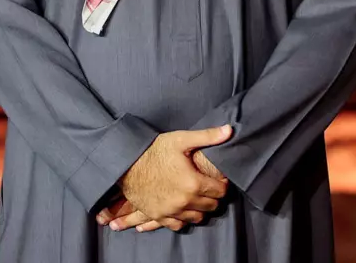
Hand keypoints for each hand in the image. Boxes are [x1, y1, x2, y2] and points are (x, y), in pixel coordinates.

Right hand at [107, 125, 231, 231]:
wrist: (125, 163)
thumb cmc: (153, 150)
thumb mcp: (180, 139)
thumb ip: (207, 136)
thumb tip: (229, 130)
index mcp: (193, 183)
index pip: (220, 191)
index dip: (221, 184)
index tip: (217, 179)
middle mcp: (185, 201)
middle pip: (211, 206)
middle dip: (212, 196)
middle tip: (207, 186)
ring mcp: (171, 211)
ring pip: (197, 218)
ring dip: (200, 208)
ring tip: (196, 196)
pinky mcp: (159, 216)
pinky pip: (179, 225)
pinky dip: (183, 218)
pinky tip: (183, 208)